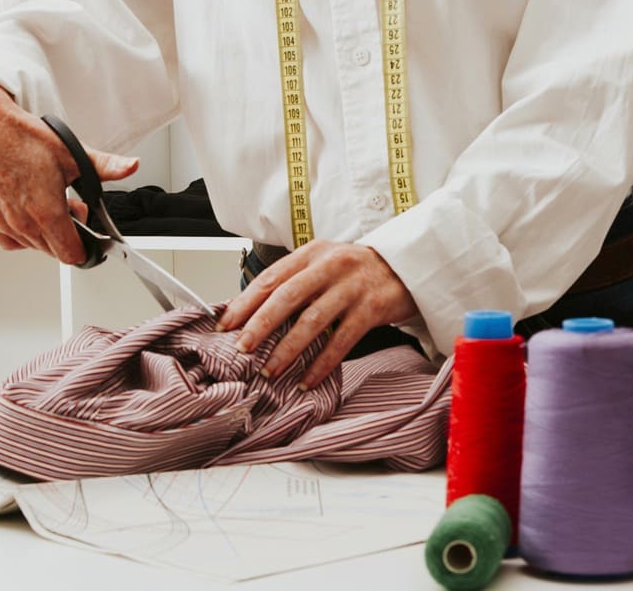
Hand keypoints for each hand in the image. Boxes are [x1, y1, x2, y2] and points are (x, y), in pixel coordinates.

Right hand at [0, 82, 138, 263]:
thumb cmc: (21, 138)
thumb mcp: (72, 153)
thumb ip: (106, 166)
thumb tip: (132, 166)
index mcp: (45, 211)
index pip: (71, 254)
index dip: (87, 249)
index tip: (91, 236)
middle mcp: (21, 222)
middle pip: (55, 251)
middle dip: (69, 235)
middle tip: (71, 207)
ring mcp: (2, 222)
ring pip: (34, 246)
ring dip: (46, 232)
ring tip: (49, 202)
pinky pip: (11, 242)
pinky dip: (24, 234)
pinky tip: (29, 211)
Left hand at [215, 239, 417, 390]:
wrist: (406, 266)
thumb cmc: (356, 270)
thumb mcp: (323, 263)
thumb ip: (293, 281)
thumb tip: (251, 314)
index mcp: (312, 253)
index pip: (271, 278)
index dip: (245, 302)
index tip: (225, 325)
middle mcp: (330, 266)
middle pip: (287, 298)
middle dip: (260, 326)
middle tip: (241, 349)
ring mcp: (352, 288)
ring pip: (312, 322)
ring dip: (287, 350)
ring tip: (270, 371)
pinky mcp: (371, 309)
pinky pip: (341, 341)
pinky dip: (321, 364)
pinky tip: (307, 380)